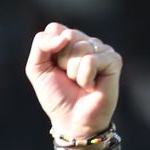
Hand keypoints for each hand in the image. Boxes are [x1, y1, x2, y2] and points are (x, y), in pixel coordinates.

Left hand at [26, 23, 121, 140]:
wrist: (72, 121)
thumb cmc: (56, 97)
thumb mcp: (36, 70)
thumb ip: (40, 45)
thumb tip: (64, 36)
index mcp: (68, 41)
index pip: (54, 29)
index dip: (49, 50)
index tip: (53, 68)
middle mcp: (86, 42)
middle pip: (67, 35)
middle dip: (61, 61)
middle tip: (67, 77)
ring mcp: (101, 49)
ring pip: (80, 48)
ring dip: (73, 72)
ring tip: (79, 83)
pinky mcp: (113, 60)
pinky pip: (91, 60)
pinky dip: (85, 77)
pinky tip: (90, 86)